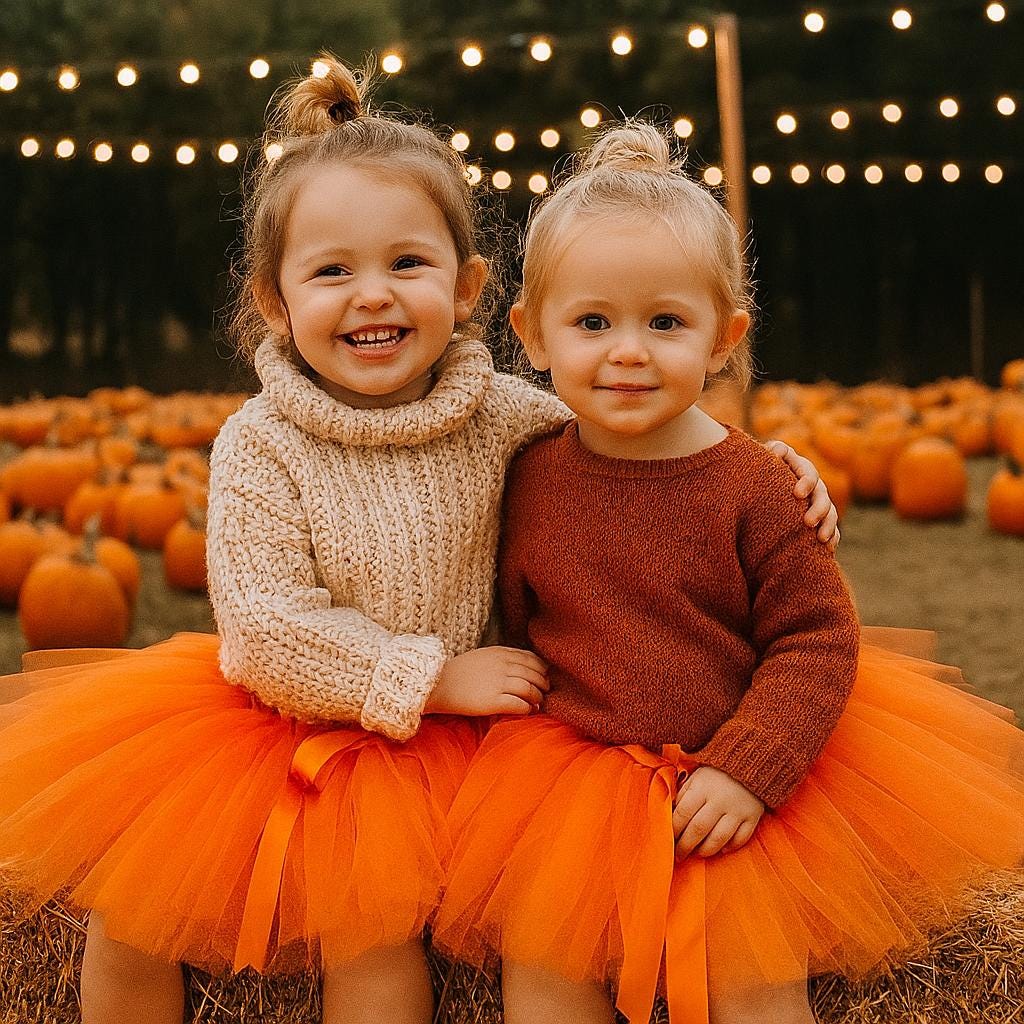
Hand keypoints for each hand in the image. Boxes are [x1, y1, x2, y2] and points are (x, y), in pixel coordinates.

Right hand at [424, 646, 549, 716]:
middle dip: (543, 684)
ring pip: (530, 690)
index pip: (531, 658)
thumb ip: (501, 659)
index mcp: (500, 653)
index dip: (542, 669)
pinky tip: (527, 711)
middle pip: (534, 674)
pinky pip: (519, 705)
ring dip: (537, 698)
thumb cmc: (458, 672)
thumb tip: (521, 670)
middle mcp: (502, 666)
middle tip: (545, 692)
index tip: (544, 677)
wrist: (437, 685)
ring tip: (537, 703)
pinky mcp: (493, 701)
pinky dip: (527, 709)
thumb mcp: (482, 656)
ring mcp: (498, 683)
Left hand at [672, 766, 764, 859]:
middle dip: (686, 846)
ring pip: (719, 838)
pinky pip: (740, 839)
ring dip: (705, 850)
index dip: (674, 829)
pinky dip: (729, 847)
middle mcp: (719, 800)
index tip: (669, 838)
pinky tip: (720, 849)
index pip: (683, 814)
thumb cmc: (715, 773)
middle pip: (698, 829)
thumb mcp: (695, 777)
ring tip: (697, 853)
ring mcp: (737, 810)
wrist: (750, 763)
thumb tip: (669, 816)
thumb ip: (683, 794)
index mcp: (702, 787)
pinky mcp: (753, 817)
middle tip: (679, 855)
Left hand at [763, 439, 839, 549]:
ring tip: (820, 539)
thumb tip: (776, 451)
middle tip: (808, 522)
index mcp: (800, 468)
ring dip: (828, 525)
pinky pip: (831, 529)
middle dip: (818, 509)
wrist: (760, 489)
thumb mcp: (762, 459)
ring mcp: (818, 502)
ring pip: (830, 513)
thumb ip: (772, 453)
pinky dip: (832, 538)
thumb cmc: (758, 470)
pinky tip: (828, 548)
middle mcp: (813, 485)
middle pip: (822, 496)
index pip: (808, 473)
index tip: (797, 493)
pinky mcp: (820, 519)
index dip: (806, 482)